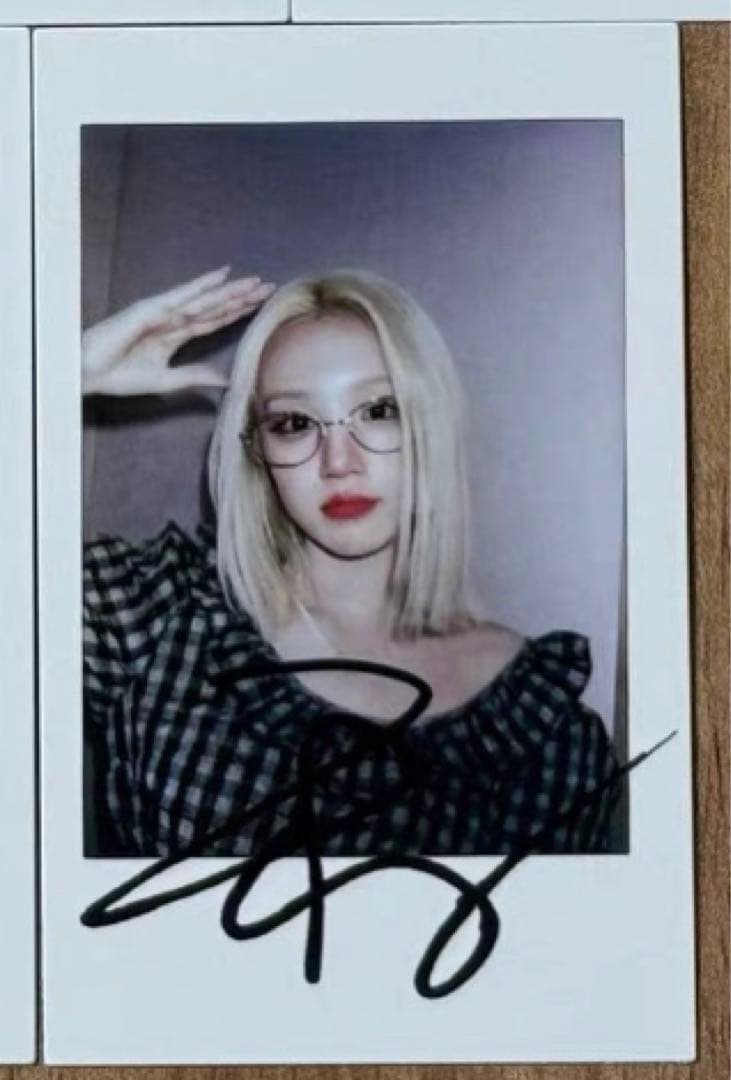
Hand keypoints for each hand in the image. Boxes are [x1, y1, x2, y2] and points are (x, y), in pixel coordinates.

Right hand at [82, 267, 275, 395]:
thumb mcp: (166, 381)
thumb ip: (195, 377)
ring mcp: (162, 312)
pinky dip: (201, 286)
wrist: (88, 373)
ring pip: (204, 298)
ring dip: (229, 289)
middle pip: (214, 306)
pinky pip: (181, 296)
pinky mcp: (150, 310)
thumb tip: (228, 380)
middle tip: (268, 287)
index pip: (212, 321)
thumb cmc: (118, 376)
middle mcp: (172, 319)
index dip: (236, 313)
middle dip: (241, 297)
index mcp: (174, 335)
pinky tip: (221, 277)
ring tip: (254, 282)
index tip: (260, 306)